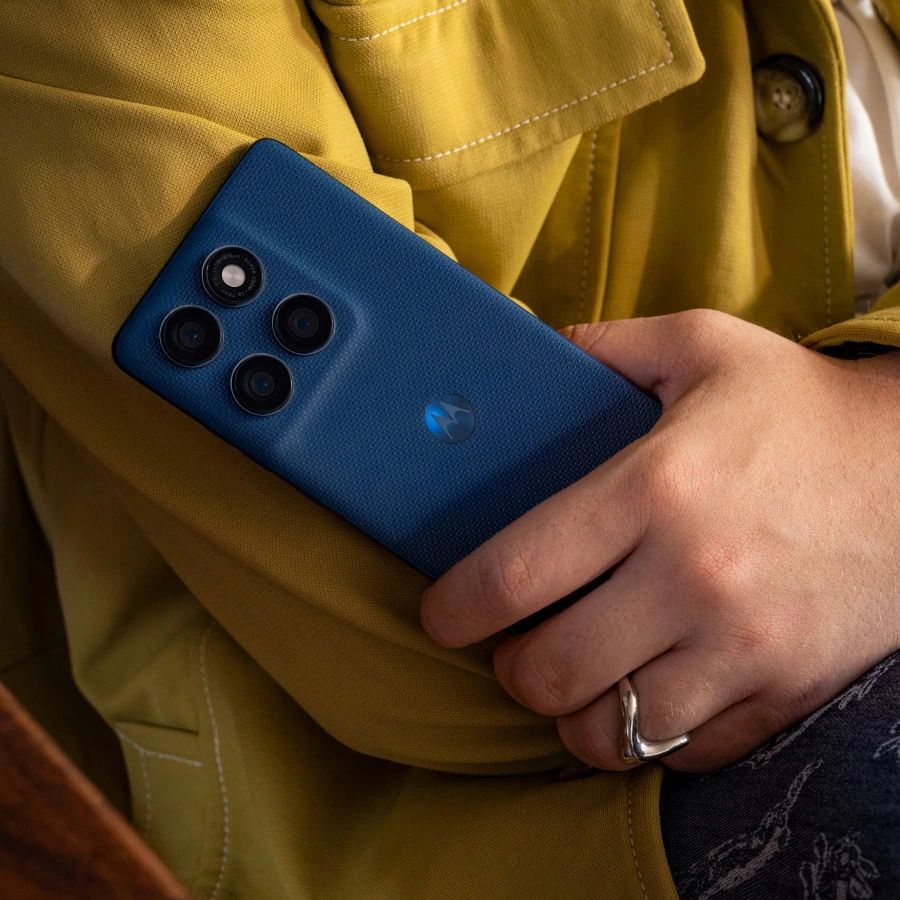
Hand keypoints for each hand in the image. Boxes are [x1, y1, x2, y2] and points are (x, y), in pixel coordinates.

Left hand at [420, 309, 899, 772]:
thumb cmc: (800, 406)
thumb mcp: (703, 347)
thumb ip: (607, 345)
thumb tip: (532, 345)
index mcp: (654, 488)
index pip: (516, 573)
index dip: (456, 607)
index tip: (441, 614)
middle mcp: (693, 577)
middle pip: (548, 670)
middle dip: (509, 666)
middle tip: (515, 639)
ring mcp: (742, 647)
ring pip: (612, 730)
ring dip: (571, 711)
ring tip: (574, 673)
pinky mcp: (785, 690)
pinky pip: (688, 752)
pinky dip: (647, 735)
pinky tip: (641, 691)